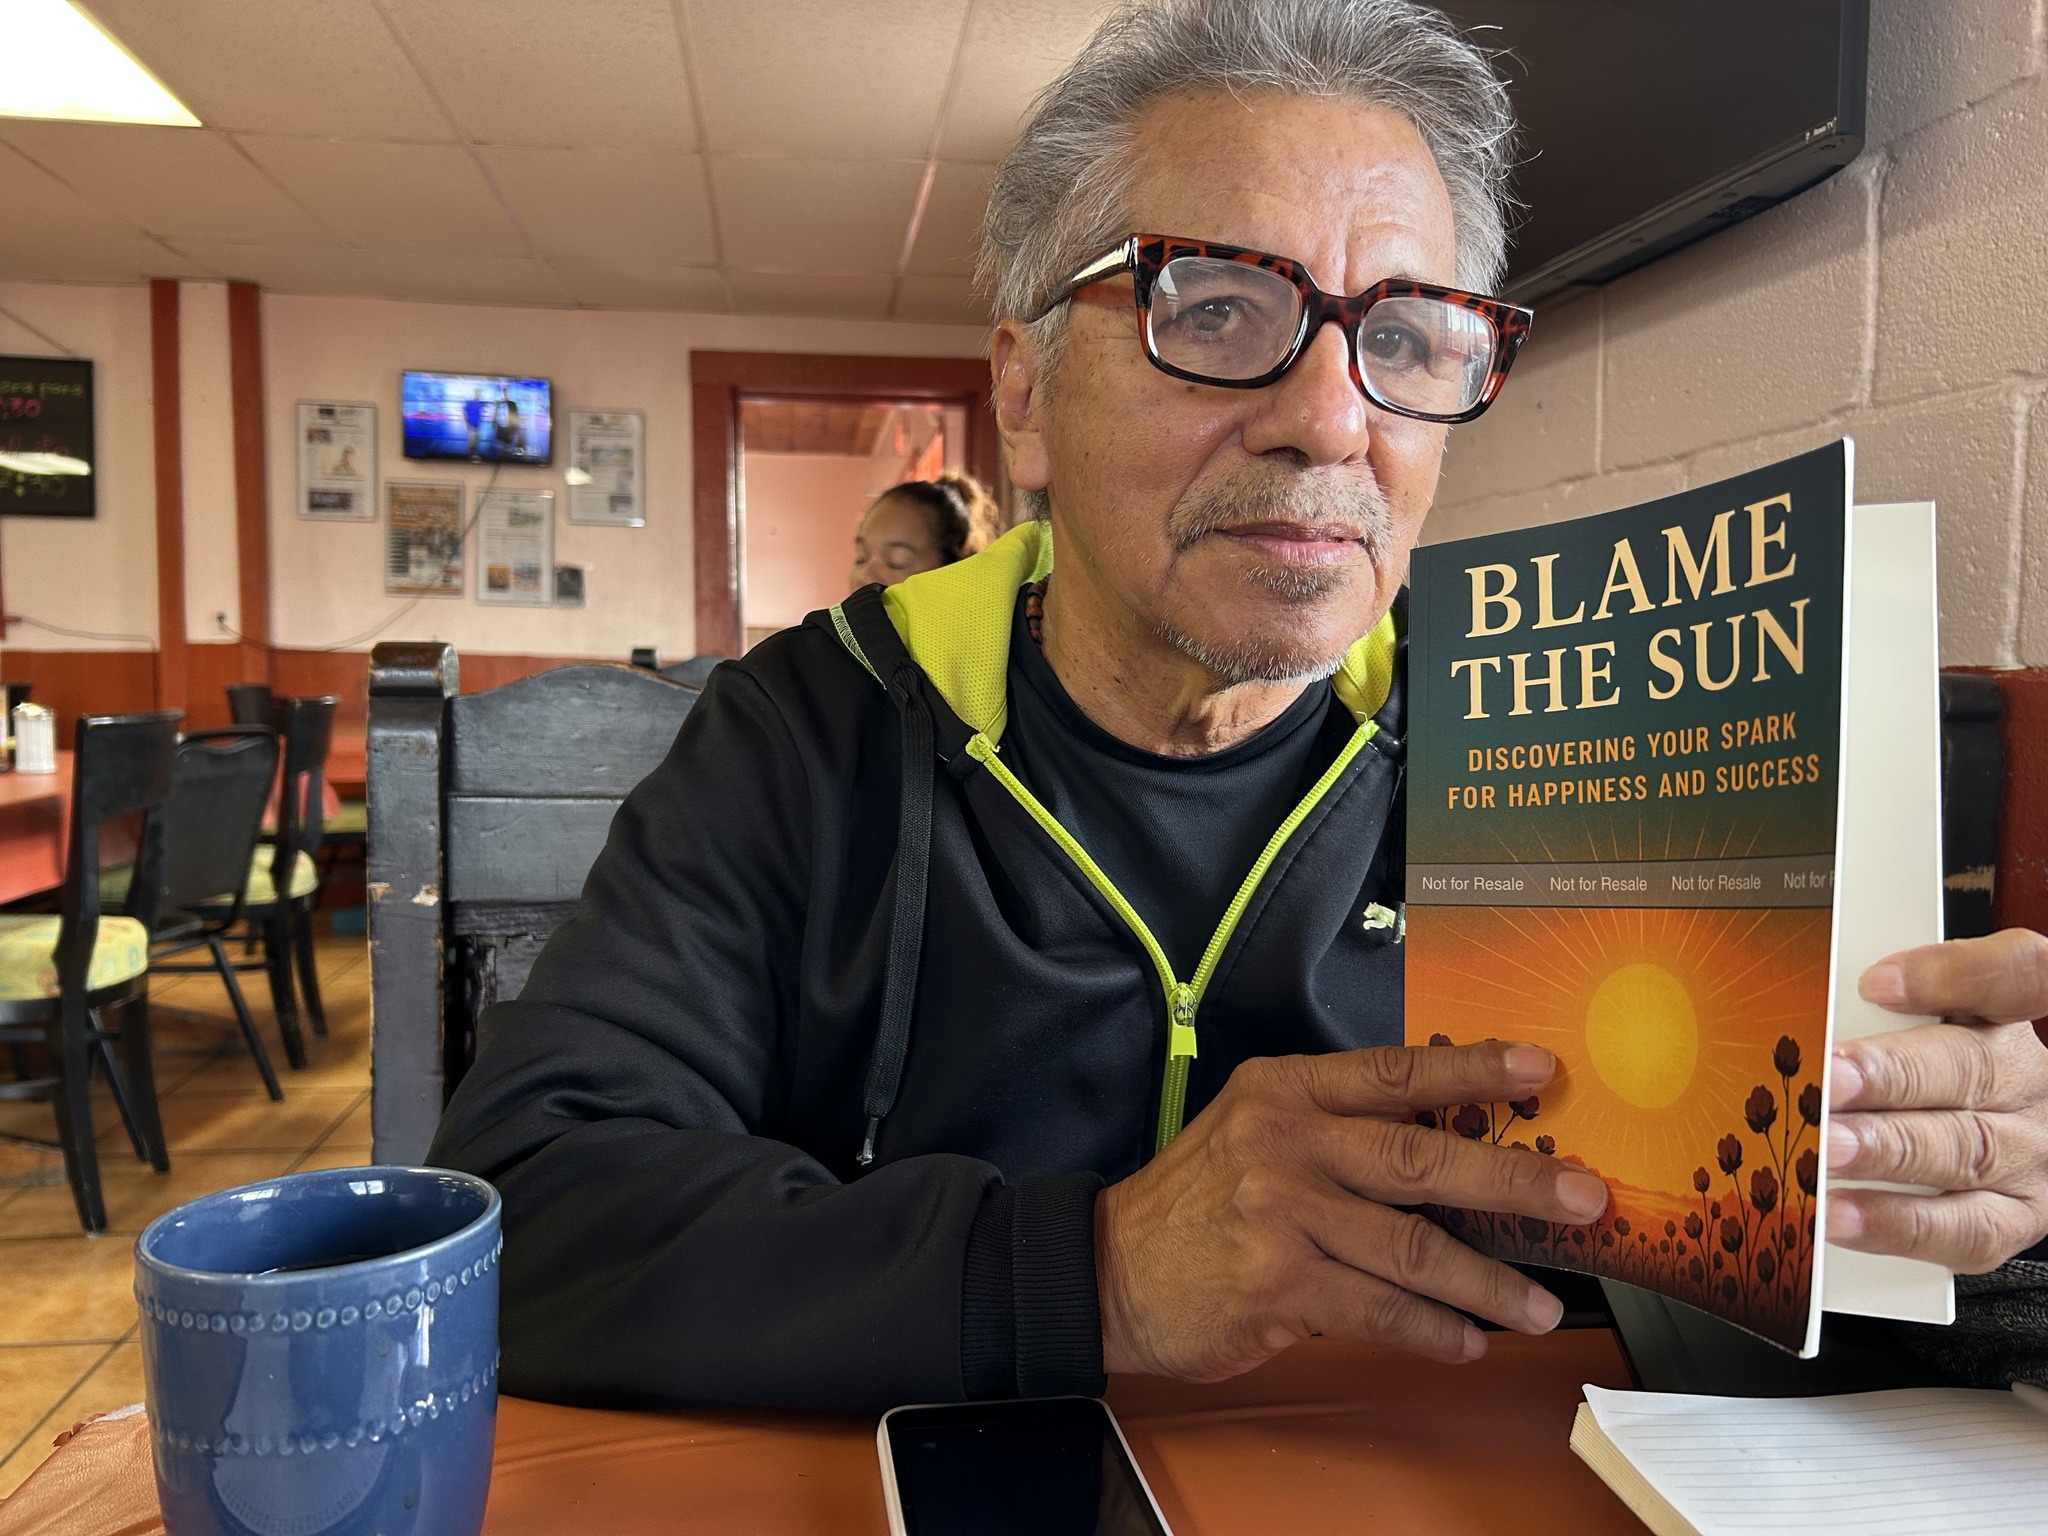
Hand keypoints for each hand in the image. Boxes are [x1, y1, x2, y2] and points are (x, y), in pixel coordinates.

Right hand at [1094, 1042, 1609, 1381]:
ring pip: (1412, 1249)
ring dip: (1489, 1282)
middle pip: (1421, 1158)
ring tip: (1539, 1302)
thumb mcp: (1253, 1127)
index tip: (1541, 1069)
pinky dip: (1433, 1330)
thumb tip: (1452, 1148)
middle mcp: (1286, 1143)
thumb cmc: (1199, 1200)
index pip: (1396, 1072)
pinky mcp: (1278, 1287)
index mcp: (1286, 1091)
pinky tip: (1467, 1339)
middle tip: (1583, 1196)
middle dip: (1514, 1180)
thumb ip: (1337, 1126)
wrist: (1110, 1269)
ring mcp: (1281, 1216)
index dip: (1474, 1070)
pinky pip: (1379, 1311)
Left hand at [1827, 928, 2047, 1271]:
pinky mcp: (2016, 1217)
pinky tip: (1842, 1214)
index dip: (1955, 974)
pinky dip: (1898, 1222)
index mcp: (2008, 1022)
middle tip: (1830, 1081)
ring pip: (1965, 1149)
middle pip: (1972, 1069)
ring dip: (1887, 1150)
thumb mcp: (1919, 1033)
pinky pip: (1964, 1228)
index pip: (2020, 974)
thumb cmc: (1935, 1079)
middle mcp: (2030, 1084)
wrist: (1997, 1151)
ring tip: (1827, 1149)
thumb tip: (1797, 1012)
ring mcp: (2031, 1154)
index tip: (1878, 983)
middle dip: (1892, 1075)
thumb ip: (1876, 1017)